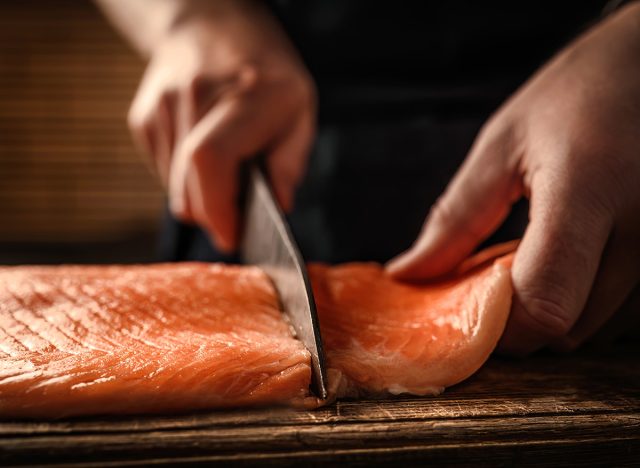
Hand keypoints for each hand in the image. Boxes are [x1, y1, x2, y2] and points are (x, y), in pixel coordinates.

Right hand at [128, 0, 315, 250]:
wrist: (209, 23)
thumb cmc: (265, 71)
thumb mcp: (299, 109)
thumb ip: (290, 161)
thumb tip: (278, 208)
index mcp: (244, 96)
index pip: (209, 160)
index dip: (217, 209)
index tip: (234, 236)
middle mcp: (194, 97)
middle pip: (187, 188)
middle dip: (214, 217)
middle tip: (237, 216)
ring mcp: (161, 106)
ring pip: (172, 188)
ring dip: (200, 196)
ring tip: (225, 170)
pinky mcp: (143, 118)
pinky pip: (161, 173)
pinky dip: (183, 179)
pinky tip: (201, 151)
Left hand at [387, 3, 639, 354]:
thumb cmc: (579, 92)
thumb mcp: (503, 145)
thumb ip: (455, 219)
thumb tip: (408, 275)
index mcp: (590, 189)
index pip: (544, 301)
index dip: (499, 327)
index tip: (467, 316)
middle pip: (571, 327)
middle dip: (521, 322)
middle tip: (491, 288)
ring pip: (602, 327)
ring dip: (558, 312)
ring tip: (535, 263)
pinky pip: (629, 310)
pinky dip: (590, 301)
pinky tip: (574, 263)